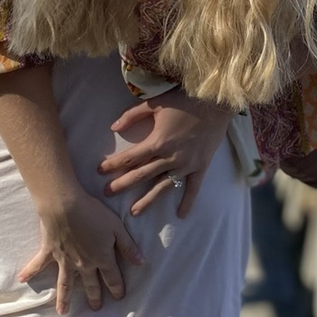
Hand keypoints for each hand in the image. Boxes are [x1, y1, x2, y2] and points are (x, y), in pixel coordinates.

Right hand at [18, 188, 145, 315]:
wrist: (65, 205)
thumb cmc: (93, 213)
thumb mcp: (117, 228)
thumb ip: (129, 247)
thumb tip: (141, 263)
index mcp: (102, 258)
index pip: (113, 278)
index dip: (118, 288)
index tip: (120, 298)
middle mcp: (83, 264)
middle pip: (90, 285)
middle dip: (95, 297)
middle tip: (96, 308)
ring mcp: (65, 260)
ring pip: (65, 284)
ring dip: (64, 299)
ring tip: (62, 312)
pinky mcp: (49, 251)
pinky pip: (38, 264)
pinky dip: (29, 272)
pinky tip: (22, 280)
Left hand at [98, 87, 231, 217]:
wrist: (216, 103)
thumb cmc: (184, 101)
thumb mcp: (155, 103)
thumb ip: (132, 115)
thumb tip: (113, 127)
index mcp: (157, 141)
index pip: (130, 157)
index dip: (113, 164)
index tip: (100, 171)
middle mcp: (170, 157)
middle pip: (141, 175)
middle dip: (122, 184)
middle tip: (107, 193)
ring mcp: (186, 165)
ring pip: (163, 186)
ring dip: (148, 200)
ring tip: (134, 212)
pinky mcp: (201, 167)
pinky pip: (193, 188)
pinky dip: (187, 202)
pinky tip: (181, 215)